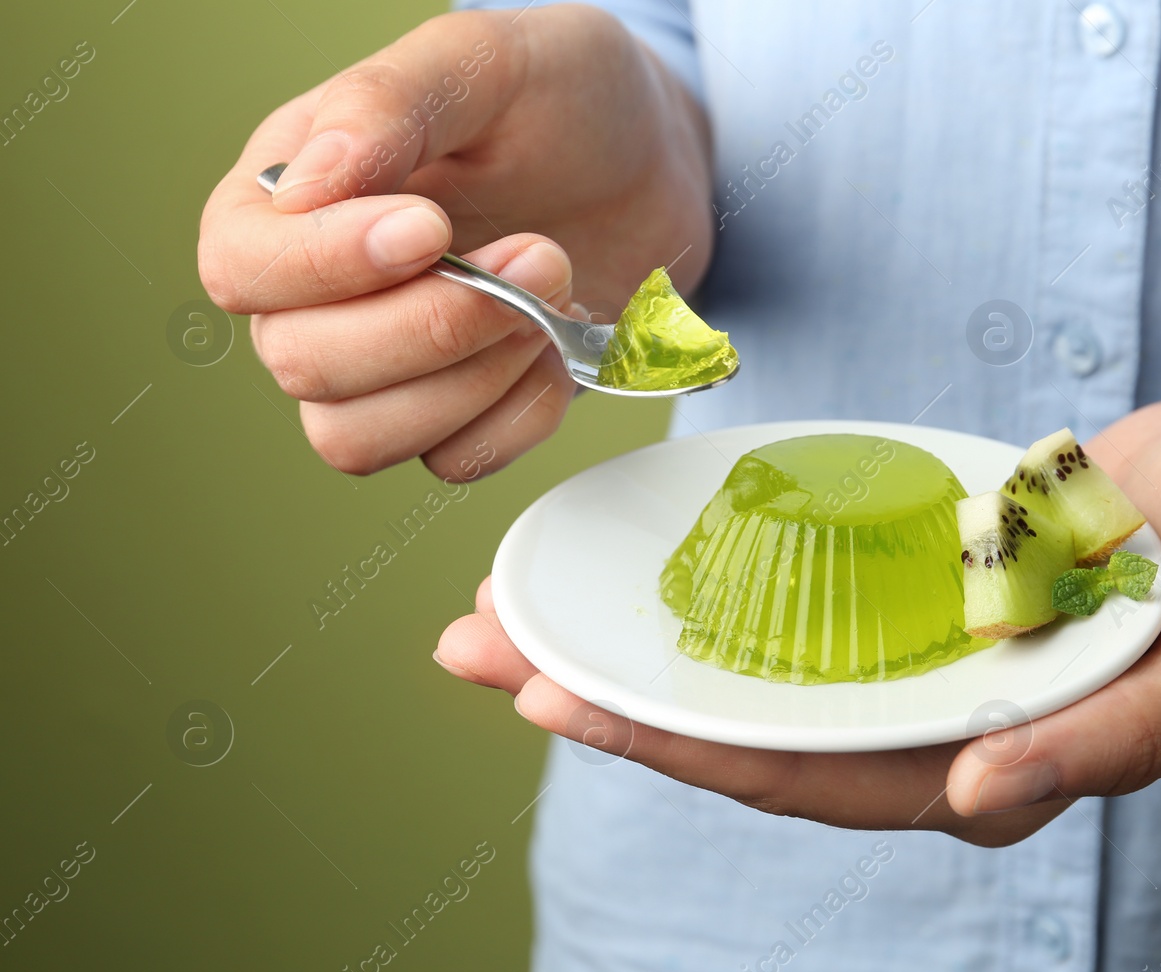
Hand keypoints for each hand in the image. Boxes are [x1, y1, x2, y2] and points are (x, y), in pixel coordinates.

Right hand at [198, 7, 711, 477]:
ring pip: (358, 437)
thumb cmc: (562, 99)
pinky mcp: (460, 412)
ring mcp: (386, 366)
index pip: (241, 268)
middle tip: (536, 252)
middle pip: (304, 363)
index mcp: (288, 195)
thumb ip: (386, 103)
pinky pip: (455, 459)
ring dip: (470, 378)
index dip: (323, 267)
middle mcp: (318, 294)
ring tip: (553, 292)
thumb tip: (309, 183)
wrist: (655, 162)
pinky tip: (560, 346)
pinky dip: (517, 414)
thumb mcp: (486, 60)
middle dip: (430, 324)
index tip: (430, 228)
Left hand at [434, 399, 1160, 847]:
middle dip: (611, 706)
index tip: (562, 705)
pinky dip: (699, 590)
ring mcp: (910, 664)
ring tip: (496, 617)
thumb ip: (1122, 739)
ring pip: (749, 676)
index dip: (684, 752)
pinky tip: (618, 563)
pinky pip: (786, 604)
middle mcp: (928, 730)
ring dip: (625, 653)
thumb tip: (974, 794)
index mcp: (991, 768)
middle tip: (473, 653)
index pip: (813, 780)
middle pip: (748, 738)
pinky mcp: (904, 596)